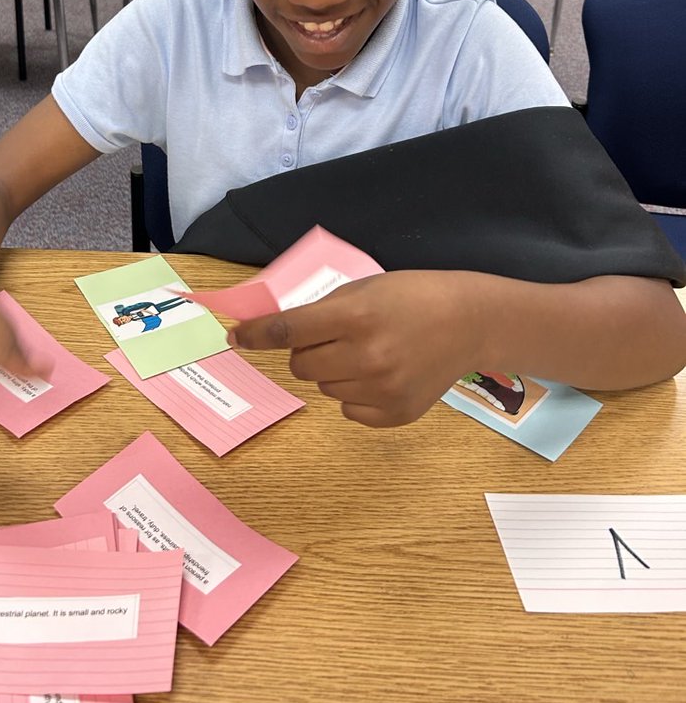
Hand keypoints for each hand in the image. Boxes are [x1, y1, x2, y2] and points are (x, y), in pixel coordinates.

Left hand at [229, 270, 482, 427]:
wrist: (468, 322)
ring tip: (368, 352)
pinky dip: (354, 394)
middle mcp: (366, 356)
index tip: (235, 338)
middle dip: (308, 351)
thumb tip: (274, 332)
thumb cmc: (411, 296)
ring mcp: (382, 389)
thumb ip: (322, 311)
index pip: (288, 331)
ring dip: (333, 371)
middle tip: (336, 337)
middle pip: (301, 365)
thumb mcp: (363, 289)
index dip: (256, 334)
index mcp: (355, 317)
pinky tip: (381, 374)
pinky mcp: (395, 413)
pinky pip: (348, 410)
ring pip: (323, 387)